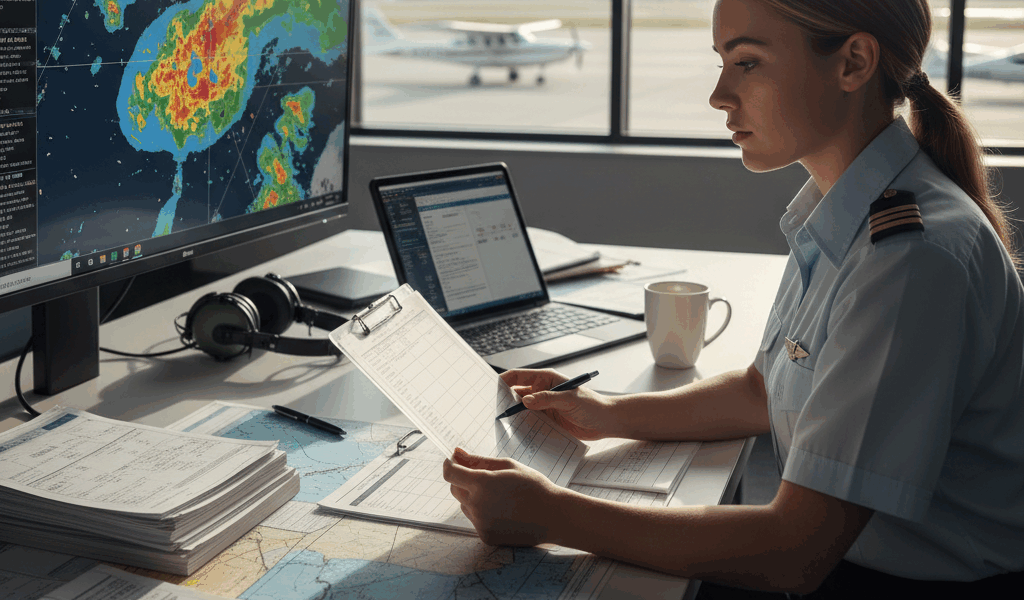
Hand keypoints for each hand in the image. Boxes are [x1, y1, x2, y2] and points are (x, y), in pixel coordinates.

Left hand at [443, 447, 562, 546]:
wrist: (553, 516)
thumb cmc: (533, 486)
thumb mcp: (508, 466)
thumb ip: (478, 460)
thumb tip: (457, 453)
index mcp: (482, 483)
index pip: (451, 473)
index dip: (449, 465)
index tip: (453, 461)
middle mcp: (477, 505)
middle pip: (454, 489)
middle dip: (462, 480)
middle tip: (483, 477)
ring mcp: (481, 523)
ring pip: (464, 505)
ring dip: (473, 497)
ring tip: (499, 496)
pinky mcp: (486, 536)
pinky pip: (475, 520)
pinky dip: (482, 513)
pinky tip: (503, 510)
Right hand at [501, 368, 617, 439]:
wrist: (606, 422)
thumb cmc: (592, 404)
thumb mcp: (570, 399)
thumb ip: (548, 399)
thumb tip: (525, 400)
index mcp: (545, 379)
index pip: (518, 376)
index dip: (503, 381)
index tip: (490, 390)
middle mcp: (541, 391)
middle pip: (515, 394)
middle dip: (503, 401)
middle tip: (492, 411)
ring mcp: (543, 407)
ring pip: (520, 410)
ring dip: (512, 416)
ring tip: (500, 425)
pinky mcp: (546, 421)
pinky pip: (529, 423)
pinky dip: (521, 427)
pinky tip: (515, 434)